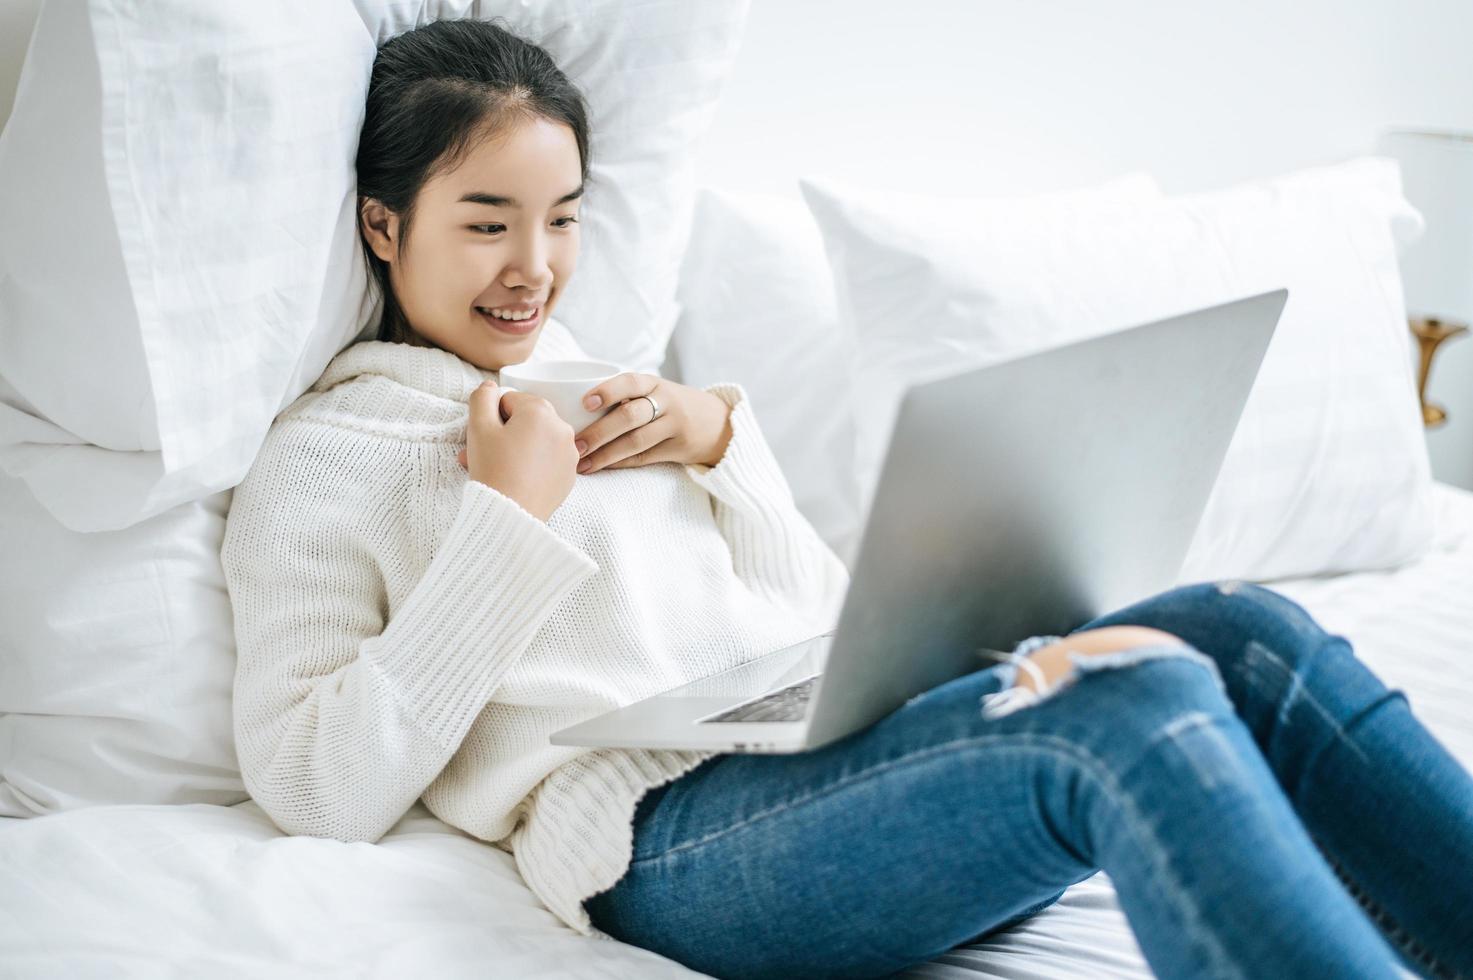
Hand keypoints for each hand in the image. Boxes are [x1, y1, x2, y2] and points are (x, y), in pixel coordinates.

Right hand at [456, 383, 578, 521]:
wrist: (510, 515)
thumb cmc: (494, 469)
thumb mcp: (478, 427)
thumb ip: (482, 398)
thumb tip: (490, 387)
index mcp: (540, 410)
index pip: (510, 400)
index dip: (492, 417)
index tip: (485, 436)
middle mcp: (562, 427)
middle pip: (526, 420)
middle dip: (504, 433)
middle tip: (483, 453)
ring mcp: (569, 452)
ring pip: (537, 441)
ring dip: (516, 449)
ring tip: (496, 468)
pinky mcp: (570, 474)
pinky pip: (548, 460)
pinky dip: (533, 464)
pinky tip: (516, 478)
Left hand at [573, 373, 732, 474]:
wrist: (720, 424)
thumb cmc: (672, 405)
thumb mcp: (656, 391)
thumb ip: (627, 395)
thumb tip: (573, 405)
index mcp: (655, 383)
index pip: (630, 382)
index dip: (607, 391)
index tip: (584, 402)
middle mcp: (667, 402)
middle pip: (630, 416)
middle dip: (599, 432)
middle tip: (574, 444)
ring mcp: (674, 427)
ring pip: (636, 442)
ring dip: (605, 454)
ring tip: (581, 463)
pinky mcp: (678, 449)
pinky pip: (644, 457)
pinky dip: (620, 463)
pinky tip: (601, 467)